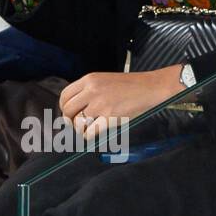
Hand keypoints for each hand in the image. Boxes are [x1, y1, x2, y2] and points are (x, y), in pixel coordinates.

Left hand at [58, 66, 183, 140]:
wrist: (151, 87)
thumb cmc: (131, 85)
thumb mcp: (105, 80)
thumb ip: (90, 90)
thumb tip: (76, 107)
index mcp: (89, 79)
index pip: (65, 95)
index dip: (64, 107)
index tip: (68, 114)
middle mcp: (92, 90)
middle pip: (68, 110)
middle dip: (70, 120)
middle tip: (76, 125)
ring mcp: (100, 104)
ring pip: (78, 122)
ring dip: (80, 129)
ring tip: (86, 130)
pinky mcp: (110, 117)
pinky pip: (90, 131)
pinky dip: (88, 136)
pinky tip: (92, 135)